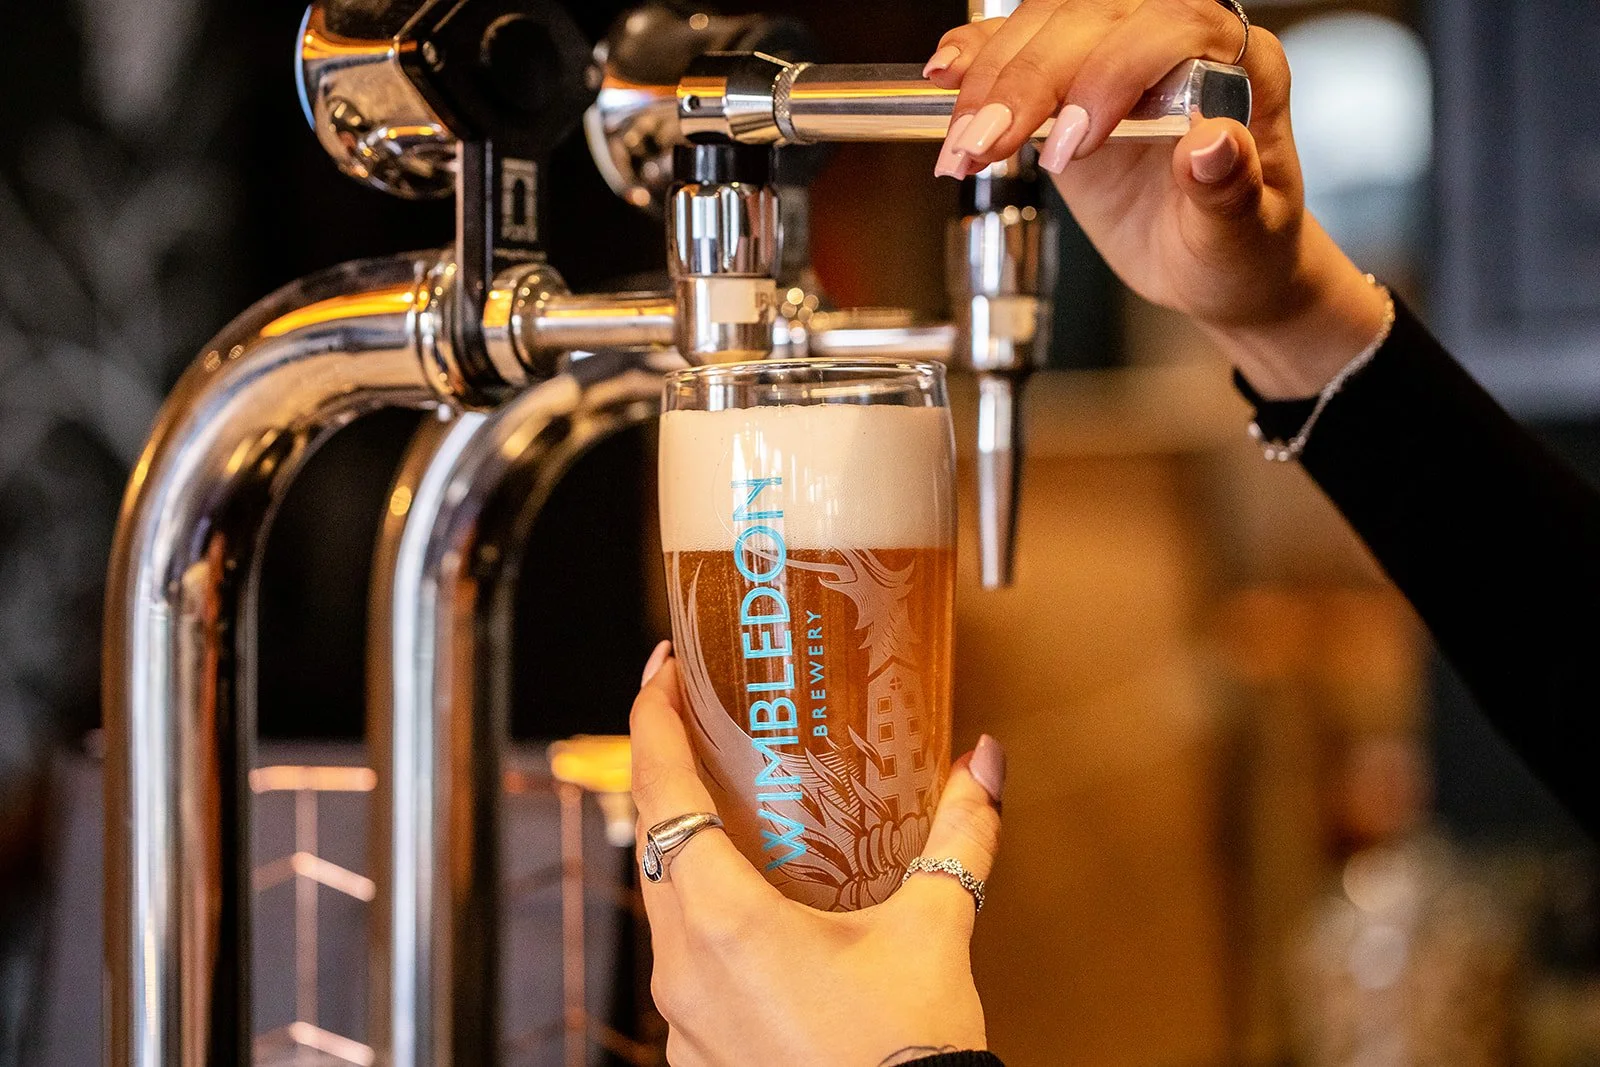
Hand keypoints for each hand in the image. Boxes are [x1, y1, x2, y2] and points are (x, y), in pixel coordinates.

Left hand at [630, 644, 1005, 1066]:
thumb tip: (983, 764)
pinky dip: (706, 916)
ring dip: (691, 849)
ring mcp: (682, 1021)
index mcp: (727, 925)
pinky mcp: (697, 1054)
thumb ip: (960, 836)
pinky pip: (684, 963)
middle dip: (672, 775)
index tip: (661, 670)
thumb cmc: (906, 1058)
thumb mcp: (936, 931)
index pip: (663, 794)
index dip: (651, 719)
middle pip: (655, 843)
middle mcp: (684, 971)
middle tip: (706, 726)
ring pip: (667, 906)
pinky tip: (757, 908)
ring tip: (737, 811)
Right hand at [925, 0, 1389, 397]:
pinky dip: (978, 59)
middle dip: (1029, 81)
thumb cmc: (1242, 251)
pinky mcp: (1073, 79)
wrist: (1217, 264)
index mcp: (1238, 66)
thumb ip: (1230, 190)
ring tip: (963, 145)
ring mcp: (1120, 53)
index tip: (1071, 144)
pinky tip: (945, 78)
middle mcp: (1180, 41)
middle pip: (1092, 18)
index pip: (1168, 29)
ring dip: (991, 80)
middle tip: (987, 145)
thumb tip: (1213, 145)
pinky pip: (1020, 44)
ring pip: (1046, 25)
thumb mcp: (1242, 237)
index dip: (1109, 73)